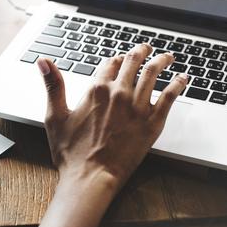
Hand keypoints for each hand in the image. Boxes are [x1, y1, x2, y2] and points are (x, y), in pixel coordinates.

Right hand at [37, 43, 187, 188]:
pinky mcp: (152, 122)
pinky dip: (178, 83)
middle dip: (141, 52)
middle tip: (146, 49)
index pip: (110, 64)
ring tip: (167, 57)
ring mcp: (138, 107)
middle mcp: (118, 94)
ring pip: (154, 73)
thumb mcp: (55, 116)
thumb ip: (53, 85)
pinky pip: (170, 96)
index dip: (115, 60)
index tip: (119, 59)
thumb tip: (43, 62)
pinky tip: (183, 78)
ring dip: (162, 61)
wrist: (91, 177)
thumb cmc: (71, 153)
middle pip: (133, 62)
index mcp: (96, 90)